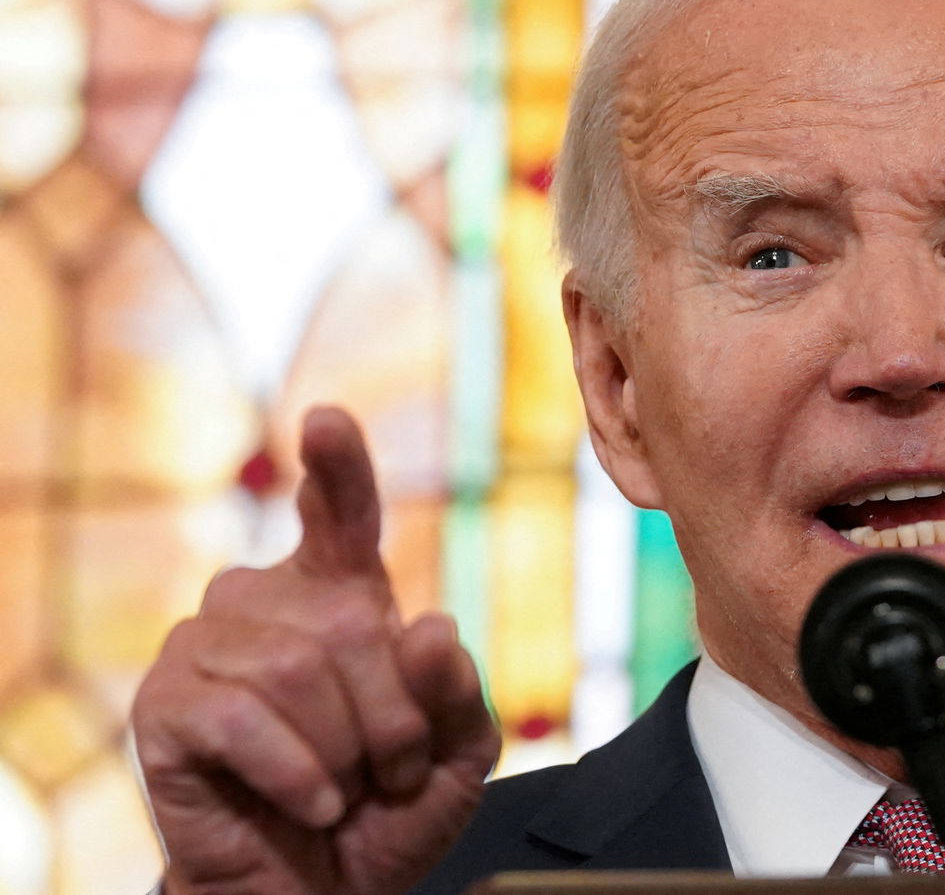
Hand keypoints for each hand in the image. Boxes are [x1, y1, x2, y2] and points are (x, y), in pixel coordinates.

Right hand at [131, 406, 499, 893]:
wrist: (322, 891)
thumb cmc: (386, 809)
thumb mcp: (458, 752)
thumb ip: (458, 690)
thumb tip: (428, 625)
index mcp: (338, 593)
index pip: (340, 514)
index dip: (337, 467)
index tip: (325, 420)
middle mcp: (264, 601)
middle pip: (349, 621)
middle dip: (393, 713)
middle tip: (393, 770)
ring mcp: (206, 647)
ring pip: (297, 668)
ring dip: (347, 749)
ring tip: (348, 788)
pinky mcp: (163, 706)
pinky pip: (244, 717)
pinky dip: (299, 772)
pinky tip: (315, 801)